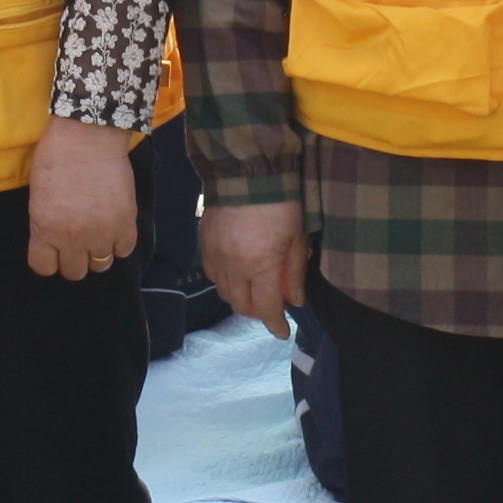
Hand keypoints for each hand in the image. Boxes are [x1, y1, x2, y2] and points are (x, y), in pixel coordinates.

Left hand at [26, 118, 138, 280]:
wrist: (87, 137)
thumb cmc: (55, 158)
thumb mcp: (38, 196)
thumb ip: (45, 224)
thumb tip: (54, 240)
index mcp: (44, 230)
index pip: (44, 268)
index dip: (49, 260)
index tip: (53, 250)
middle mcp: (72, 238)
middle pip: (74, 272)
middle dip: (74, 260)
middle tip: (77, 242)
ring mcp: (101, 232)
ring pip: (101, 265)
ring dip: (98, 253)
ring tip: (98, 235)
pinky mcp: (125, 222)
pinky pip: (124, 250)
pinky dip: (119, 243)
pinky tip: (114, 228)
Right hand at [202, 199, 310, 339]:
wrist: (246, 170)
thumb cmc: (281, 203)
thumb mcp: (297, 237)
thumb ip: (294, 272)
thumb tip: (295, 301)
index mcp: (261, 266)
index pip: (266, 308)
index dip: (275, 324)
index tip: (282, 332)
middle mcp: (235, 267)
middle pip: (242, 306)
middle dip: (258, 311)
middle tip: (272, 303)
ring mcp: (216, 256)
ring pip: (224, 293)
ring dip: (240, 297)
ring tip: (254, 287)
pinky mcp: (204, 244)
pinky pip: (212, 274)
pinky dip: (225, 280)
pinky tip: (237, 272)